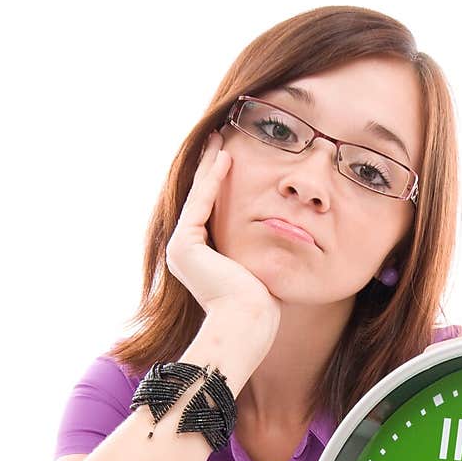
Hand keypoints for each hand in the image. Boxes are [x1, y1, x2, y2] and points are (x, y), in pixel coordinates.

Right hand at [165, 130, 282, 325]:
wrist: (249, 322)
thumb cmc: (261, 304)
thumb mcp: (259, 267)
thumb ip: (257, 249)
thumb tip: (280, 235)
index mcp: (201, 258)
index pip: (210, 211)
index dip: (219, 183)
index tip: (231, 158)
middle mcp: (185, 252)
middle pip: (201, 199)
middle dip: (210, 168)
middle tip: (219, 138)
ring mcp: (181, 249)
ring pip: (199, 197)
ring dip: (210, 166)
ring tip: (220, 138)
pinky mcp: (184, 246)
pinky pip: (202, 204)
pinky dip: (213, 180)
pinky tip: (226, 158)